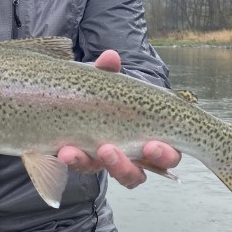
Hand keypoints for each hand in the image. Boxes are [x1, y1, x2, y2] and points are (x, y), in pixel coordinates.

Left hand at [57, 49, 180, 188]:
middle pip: (137, 174)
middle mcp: (131, 157)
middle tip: (111, 151)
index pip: (166, 155)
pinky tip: (65, 151)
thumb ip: (107, 72)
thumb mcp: (104, 83)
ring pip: (111, 175)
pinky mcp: (86, 163)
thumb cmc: (103, 95)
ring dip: (106, 164)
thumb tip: (110, 56)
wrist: (72, 102)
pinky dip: (76, 161)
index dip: (163, 154)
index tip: (151, 145)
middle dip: (127, 165)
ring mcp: (108, 163)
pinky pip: (85, 169)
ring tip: (94, 149)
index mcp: (148, 138)